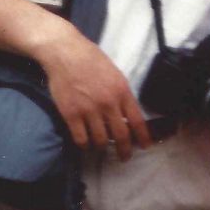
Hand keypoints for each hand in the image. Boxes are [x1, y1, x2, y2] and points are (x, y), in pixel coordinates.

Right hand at [38, 25, 150, 159]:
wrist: (65, 52)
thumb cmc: (91, 58)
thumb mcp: (114, 73)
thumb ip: (121, 94)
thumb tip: (127, 114)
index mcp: (122, 91)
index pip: (137, 121)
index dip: (142, 137)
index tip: (145, 146)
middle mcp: (108, 103)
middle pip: (120, 135)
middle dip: (124, 150)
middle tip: (124, 157)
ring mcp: (89, 110)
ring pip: (100, 140)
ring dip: (102, 147)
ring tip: (101, 147)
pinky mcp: (71, 114)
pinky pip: (81, 139)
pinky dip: (84, 145)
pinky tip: (85, 143)